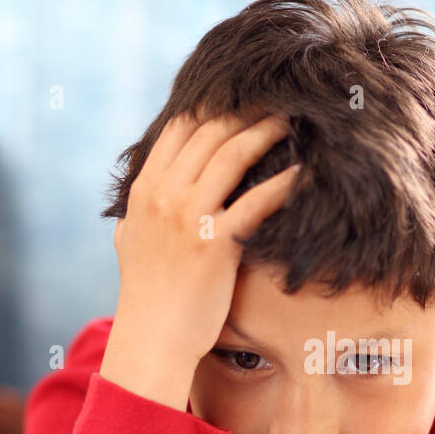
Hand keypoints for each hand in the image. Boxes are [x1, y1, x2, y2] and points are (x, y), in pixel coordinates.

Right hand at [101, 111, 300, 408]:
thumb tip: (143, 190)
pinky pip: (256, 201)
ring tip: (293, 120)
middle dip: (246, 110)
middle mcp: (163, 195)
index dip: (213, 104)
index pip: (179, 128)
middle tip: (278, 99)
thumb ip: (138, 208)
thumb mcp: (129, 240)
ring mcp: (187, 217)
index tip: (244, 94)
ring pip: (231, 155)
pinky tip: (305, 171)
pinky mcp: (214, 244)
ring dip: (266, 132)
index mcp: (144, 189)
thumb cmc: (147, 295)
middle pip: (209, 132)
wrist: (153, 339)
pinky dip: (283, 182)